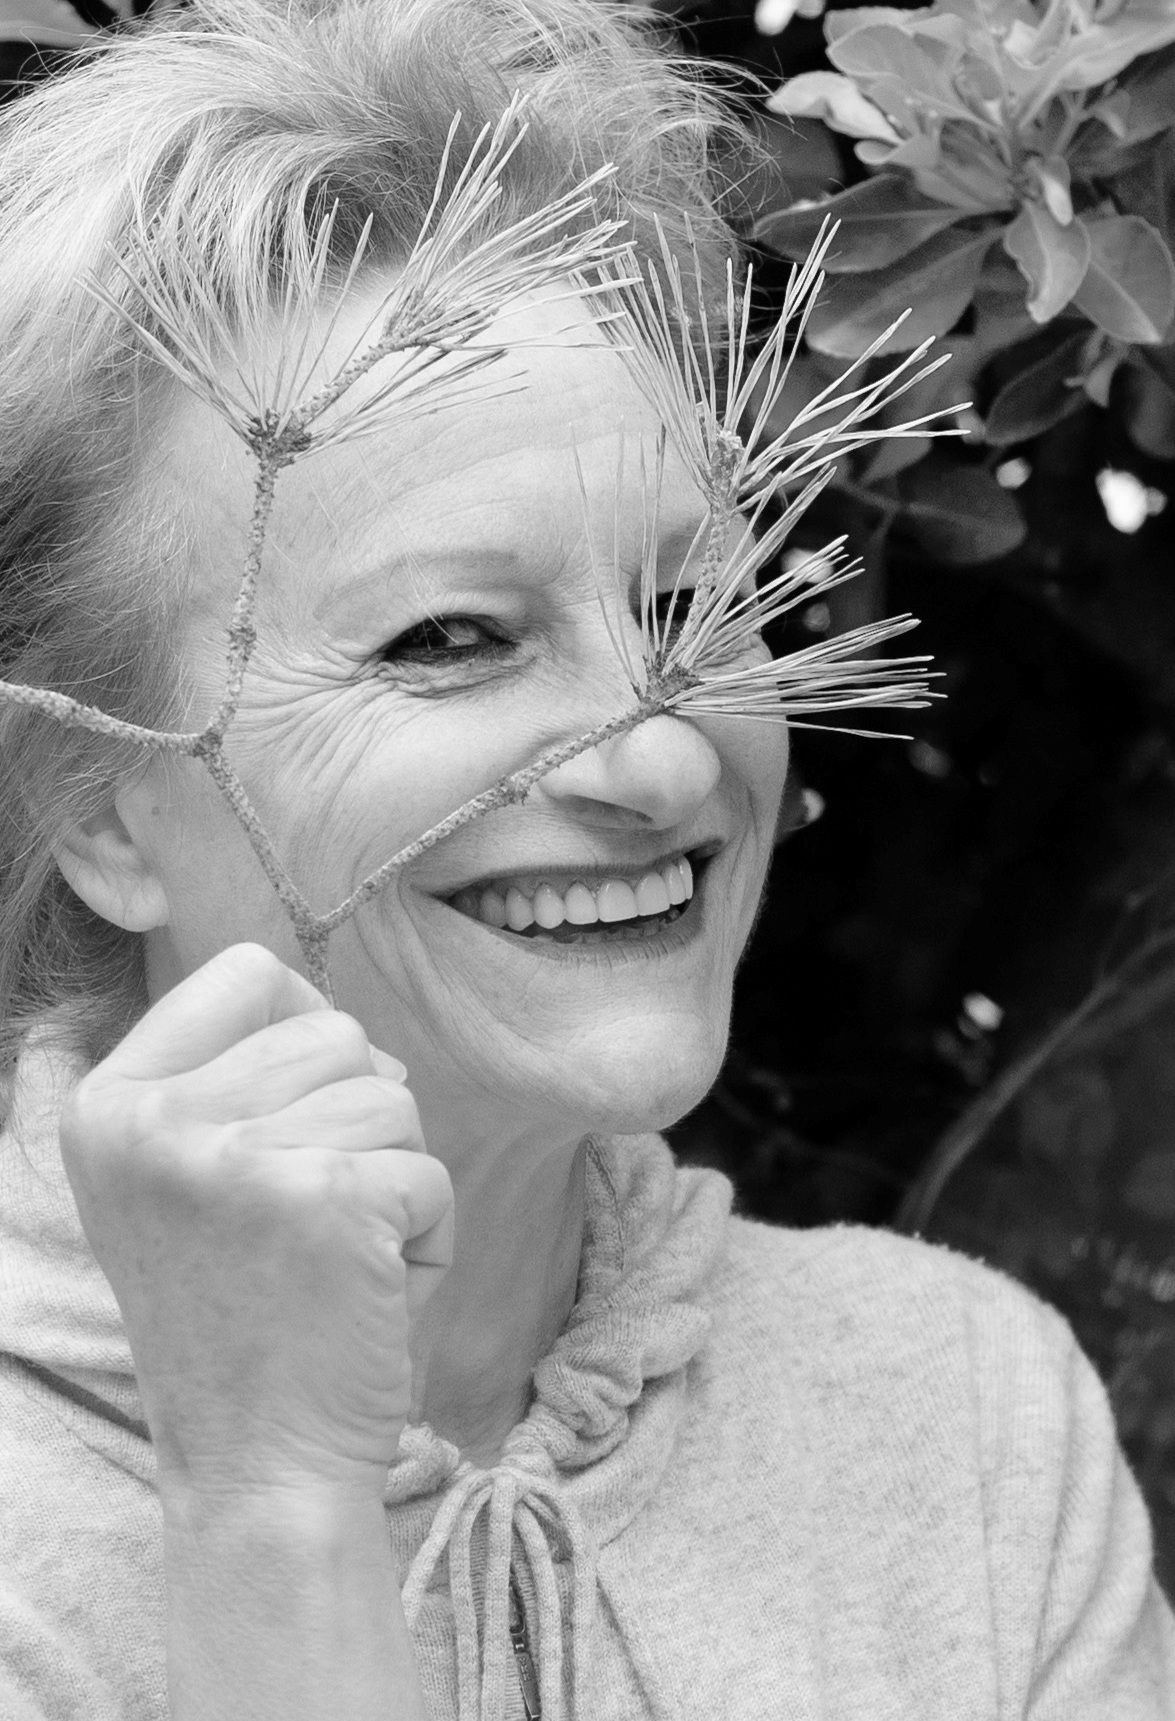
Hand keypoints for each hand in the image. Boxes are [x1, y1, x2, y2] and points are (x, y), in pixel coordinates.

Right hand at [59, 943, 452, 1504]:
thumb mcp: (180, 1182)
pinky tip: (371, 1293)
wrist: (257, 1471)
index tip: (298, 1112)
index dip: (302, 1026)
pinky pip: (431, 1172)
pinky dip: (427, 1234)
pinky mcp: (327, 1198)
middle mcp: (153, 1121)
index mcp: (109, 1104)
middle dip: (360, 1117)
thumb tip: (330, 1016)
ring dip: (395, 1176)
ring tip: (340, 1257)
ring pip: (391, 1095)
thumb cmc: (243, 1321)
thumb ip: (226, 1082)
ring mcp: (235, 1156)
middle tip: (314, 1218)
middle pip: (334, 1030)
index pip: (243, 972)